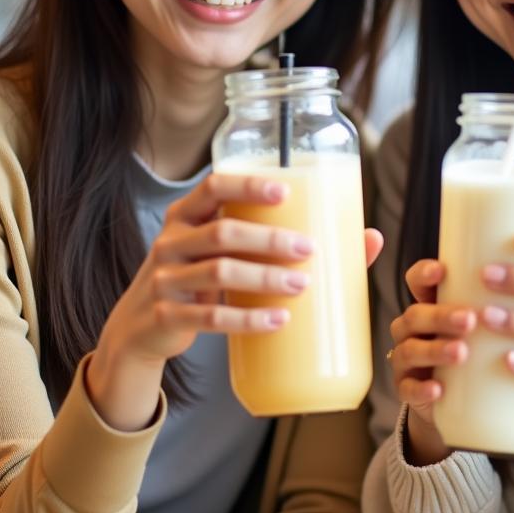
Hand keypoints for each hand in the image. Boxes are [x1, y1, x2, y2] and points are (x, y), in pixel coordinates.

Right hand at [88, 174, 383, 430]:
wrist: (141, 328)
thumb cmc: (204, 278)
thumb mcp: (231, 253)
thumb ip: (286, 241)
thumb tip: (372, 238)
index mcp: (187, 214)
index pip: (213, 185)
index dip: (248, 184)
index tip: (287, 189)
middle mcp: (171, 240)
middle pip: (222, 231)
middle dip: (269, 239)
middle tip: (309, 250)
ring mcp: (164, 279)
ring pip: (217, 273)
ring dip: (264, 278)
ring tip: (301, 285)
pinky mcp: (165, 316)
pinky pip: (208, 317)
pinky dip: (247, 320)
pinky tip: (279, 321)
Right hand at [387, 258, 476, 465]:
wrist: (462, 403)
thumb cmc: (482, 351)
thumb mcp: (493, 324)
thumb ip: (511, 303)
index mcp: (431, 304)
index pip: (418, 281)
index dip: (424, 274)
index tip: (442, 271)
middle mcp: (414, 328)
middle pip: (416, 314)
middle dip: (440, 315)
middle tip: (470, 319)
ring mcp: (408, 360)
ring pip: (409, 350)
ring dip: (434, 349)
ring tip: (461, 352)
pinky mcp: (409, 391)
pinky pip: (407, 389)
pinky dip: (421, 389)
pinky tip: (438, 389)